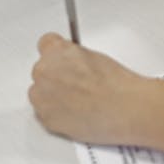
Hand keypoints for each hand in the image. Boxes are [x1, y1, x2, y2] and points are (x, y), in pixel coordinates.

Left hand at [28, 33, 147, 144]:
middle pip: (42, 71)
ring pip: (40, 94)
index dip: (57, 53)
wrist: (122, 109)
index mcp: (55, 51)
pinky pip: (45, 114)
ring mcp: (41, 97)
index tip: (62, 59)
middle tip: (76, 84)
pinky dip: (57, 114)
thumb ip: (73, 56)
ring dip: (52, 96)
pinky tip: (76, 113)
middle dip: (55, 77)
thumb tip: (71, 63)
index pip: (45, 44)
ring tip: (77, 101)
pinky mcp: (46, 119)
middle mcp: (43, 72)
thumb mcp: (94, 56)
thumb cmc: (114, 84)